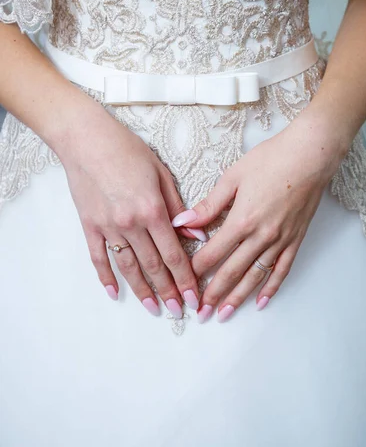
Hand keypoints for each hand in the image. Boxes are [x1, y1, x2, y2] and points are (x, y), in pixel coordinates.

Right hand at [57, 102, 200, 317]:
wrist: (87, 139)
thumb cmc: (127, 150)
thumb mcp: (161, 173)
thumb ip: (179, 206)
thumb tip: (194, 234)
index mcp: (153, 210)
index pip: (174, 254)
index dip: (186, 279)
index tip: (194, 296)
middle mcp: (131, 224)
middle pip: (153, 266)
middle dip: (168, 291)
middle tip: (179, 310)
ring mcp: (108, 227)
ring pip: (129, 267)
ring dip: (142, 291)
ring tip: (153, 308)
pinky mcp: (90, 226)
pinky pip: (99, 258)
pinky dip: (106, 278)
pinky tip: (115, 293)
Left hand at [172, 111, 344, 322]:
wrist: (310, 155)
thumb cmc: (271, 160)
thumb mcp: (233, 177)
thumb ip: (208, 205)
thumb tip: (182, 222)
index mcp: (241, 220)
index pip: (212, 253)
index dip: (196, 270)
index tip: (184, 283)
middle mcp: (261, 236)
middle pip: (232, 272)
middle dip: (213, 294)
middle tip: (200, 313)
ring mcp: (280, 241)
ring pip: (255, 277)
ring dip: (238, 298)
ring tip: (224, 315)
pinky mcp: (295, 239)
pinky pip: (282, 270)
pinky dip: (271, 288)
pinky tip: (262, 302)